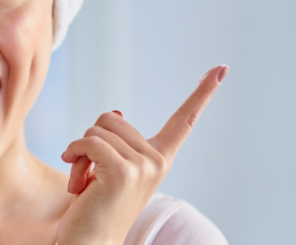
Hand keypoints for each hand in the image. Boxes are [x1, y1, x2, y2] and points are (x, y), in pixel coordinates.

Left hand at [55, 65, 229, 244]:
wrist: (89, 243)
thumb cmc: (94, 207)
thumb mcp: (108, 168)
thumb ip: (117, 142)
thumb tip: (117, 113)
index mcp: (159, 159)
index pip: (184, 121)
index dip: (202, 92)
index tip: (222, 69)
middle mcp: (158, 161)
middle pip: (111, 118)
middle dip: (90, 142)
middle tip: (89, 174)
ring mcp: (144, 167)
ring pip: (97, 129)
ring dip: (79, 153)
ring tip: (84, 182)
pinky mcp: (124, 172)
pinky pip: (88, 142)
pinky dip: (74, 155)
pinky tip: (75, 181)